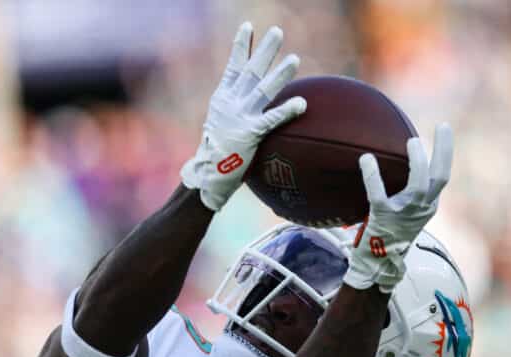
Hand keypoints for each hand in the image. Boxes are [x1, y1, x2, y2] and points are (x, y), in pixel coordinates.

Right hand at [181, 22, 306, 211]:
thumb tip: (247, 99)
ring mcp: (240, 117)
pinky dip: (288, 110)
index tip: (247, 26)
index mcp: (222, 98)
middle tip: (277, 31)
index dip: (241, 46)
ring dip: (280, 74)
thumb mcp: (221, 123)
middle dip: (265, 50)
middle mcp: (231, 103)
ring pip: (263, 90)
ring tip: (295, 59)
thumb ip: (235, 108)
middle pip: (251, 71)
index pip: (233, 66)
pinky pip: (272, 119)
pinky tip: (302, 103)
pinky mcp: (250, 134)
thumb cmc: (217, 151)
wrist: (208, 175)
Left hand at [343, 124, 453, 292]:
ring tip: (412, 142)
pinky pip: (378, 194)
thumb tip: (397, 158)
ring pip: (419, 185)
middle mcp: (421, 209)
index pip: (442, 176)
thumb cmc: (390, 232)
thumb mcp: (408, 211)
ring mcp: (404, 214)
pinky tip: (366, 159)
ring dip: (418, 161)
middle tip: (441, 127)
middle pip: (440, 178)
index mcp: (428, 206)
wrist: (378, 263)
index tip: (443, 128)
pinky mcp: (383, 218)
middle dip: (444, 151)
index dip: (445, 151)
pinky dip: (372, 175)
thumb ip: (410, 190)